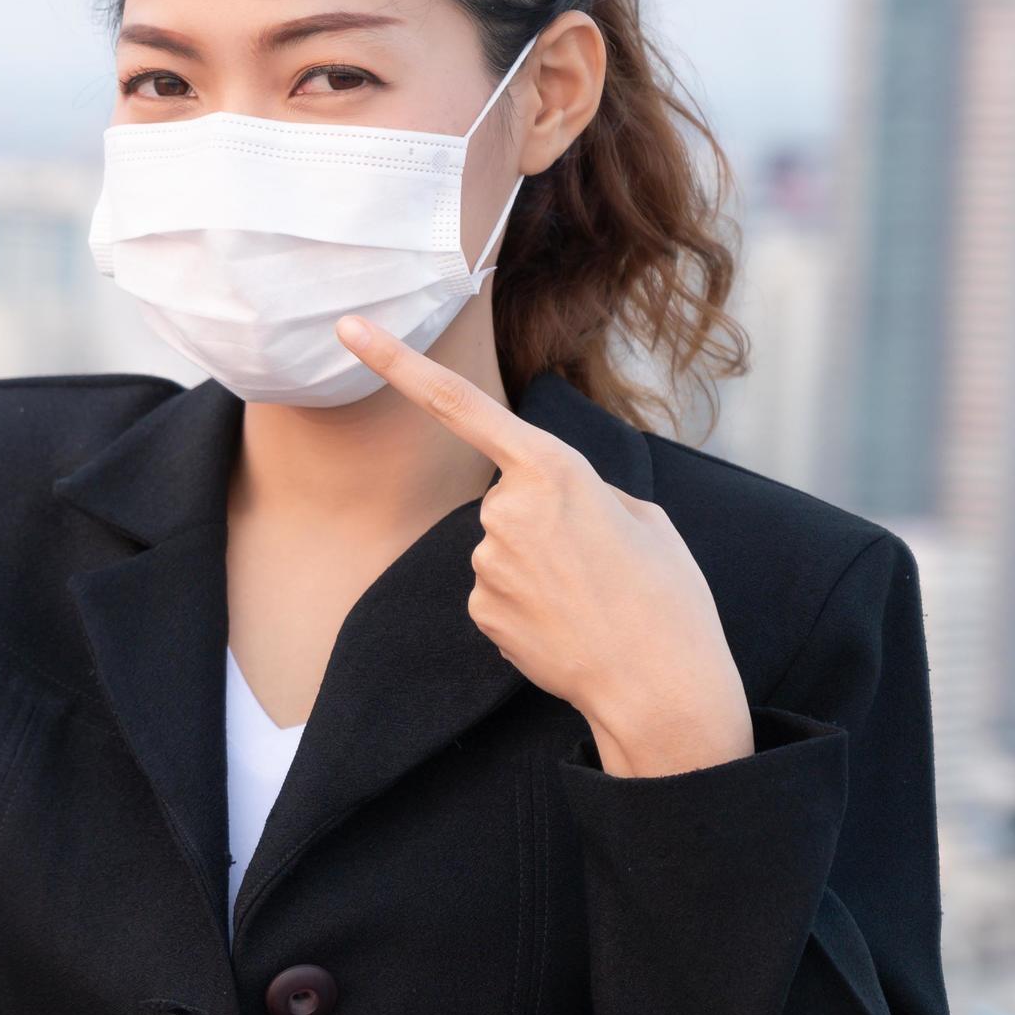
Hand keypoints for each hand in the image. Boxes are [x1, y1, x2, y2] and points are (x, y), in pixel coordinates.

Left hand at [335, 315, 753, 776]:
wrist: (660, 686)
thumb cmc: (666, 596)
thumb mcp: (644, 516)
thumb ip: (586, 491)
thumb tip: (550, 502)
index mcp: (553, 469)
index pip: (458, 403)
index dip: (395, 361)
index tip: (347, 327)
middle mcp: (504, 509)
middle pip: (507, 499)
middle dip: (545, 524)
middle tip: (600, 565)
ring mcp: (483, 562)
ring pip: (502, 549)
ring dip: (540, 568)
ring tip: (592, 599)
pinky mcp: (477, 609)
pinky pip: (498, 591)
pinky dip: (529, 605)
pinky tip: (566, 625)